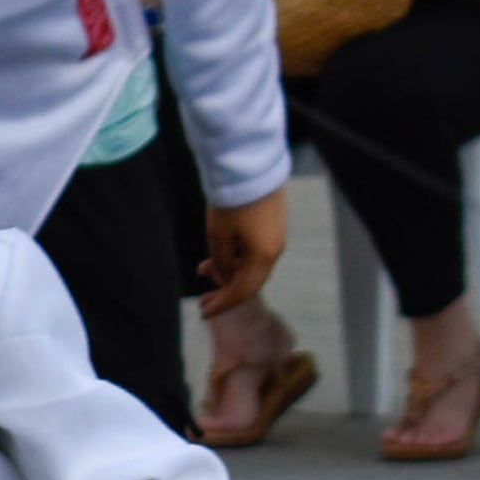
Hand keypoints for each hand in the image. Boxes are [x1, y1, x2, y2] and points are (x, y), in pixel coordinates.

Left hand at [198, 189, 286, 313]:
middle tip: (203, 299)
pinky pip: (255, 251)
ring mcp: (276, 236)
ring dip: (228, 271)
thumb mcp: (217, 236)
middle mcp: (275, 250)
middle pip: (249, 281)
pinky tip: (219, 254)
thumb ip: (219, 262)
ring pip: (251, 265)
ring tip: (203, 270)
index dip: (222, 304)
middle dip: (224, 291)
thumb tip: (221, 277)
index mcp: (263, 257)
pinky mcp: (273, 224)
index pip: (242, 292)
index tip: (204, 313)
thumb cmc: (232, 200)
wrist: (250, 166)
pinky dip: (236, 257)